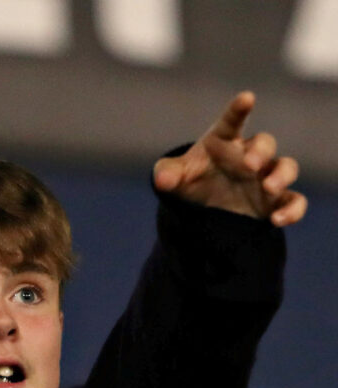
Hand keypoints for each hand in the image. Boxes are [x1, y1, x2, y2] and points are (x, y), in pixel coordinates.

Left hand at [153, 91, 306, 226]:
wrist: (205, 207)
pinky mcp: (274, 200)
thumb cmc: (193, 179)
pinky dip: (293, 209)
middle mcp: (249, 155)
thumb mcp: (175, 176)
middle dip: (261, 151)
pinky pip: (295, 201)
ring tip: (269, 187)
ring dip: (282, 175)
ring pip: (286, 167)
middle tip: (250, 165)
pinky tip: (278, 219)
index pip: (231, 122)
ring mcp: (265, 176)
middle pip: (265, 143)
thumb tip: (162, 181)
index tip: (246, 98)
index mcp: (224, 141)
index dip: (238, 110)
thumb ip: (167, 173)